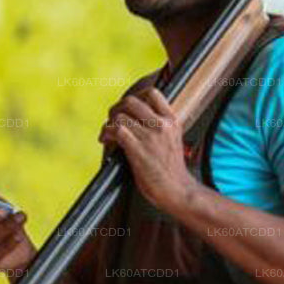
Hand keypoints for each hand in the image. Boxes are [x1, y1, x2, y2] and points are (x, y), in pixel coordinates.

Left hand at [99, 88, 197, 215]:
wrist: (177, 190)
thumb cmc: (172, 170)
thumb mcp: (173, 140)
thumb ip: (160, 127)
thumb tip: (136, 118)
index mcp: (172, 120)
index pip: (152, 93)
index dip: (135, 96)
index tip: (128, 107)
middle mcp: (162, 125)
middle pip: (131, 101)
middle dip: (116, 108)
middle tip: (113, 120)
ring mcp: (150, 136)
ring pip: (119, 116)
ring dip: (108, 124)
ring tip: (108, 134)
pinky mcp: (138, 149)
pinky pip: (116, 130)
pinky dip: (106, 134)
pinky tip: (105, 141)